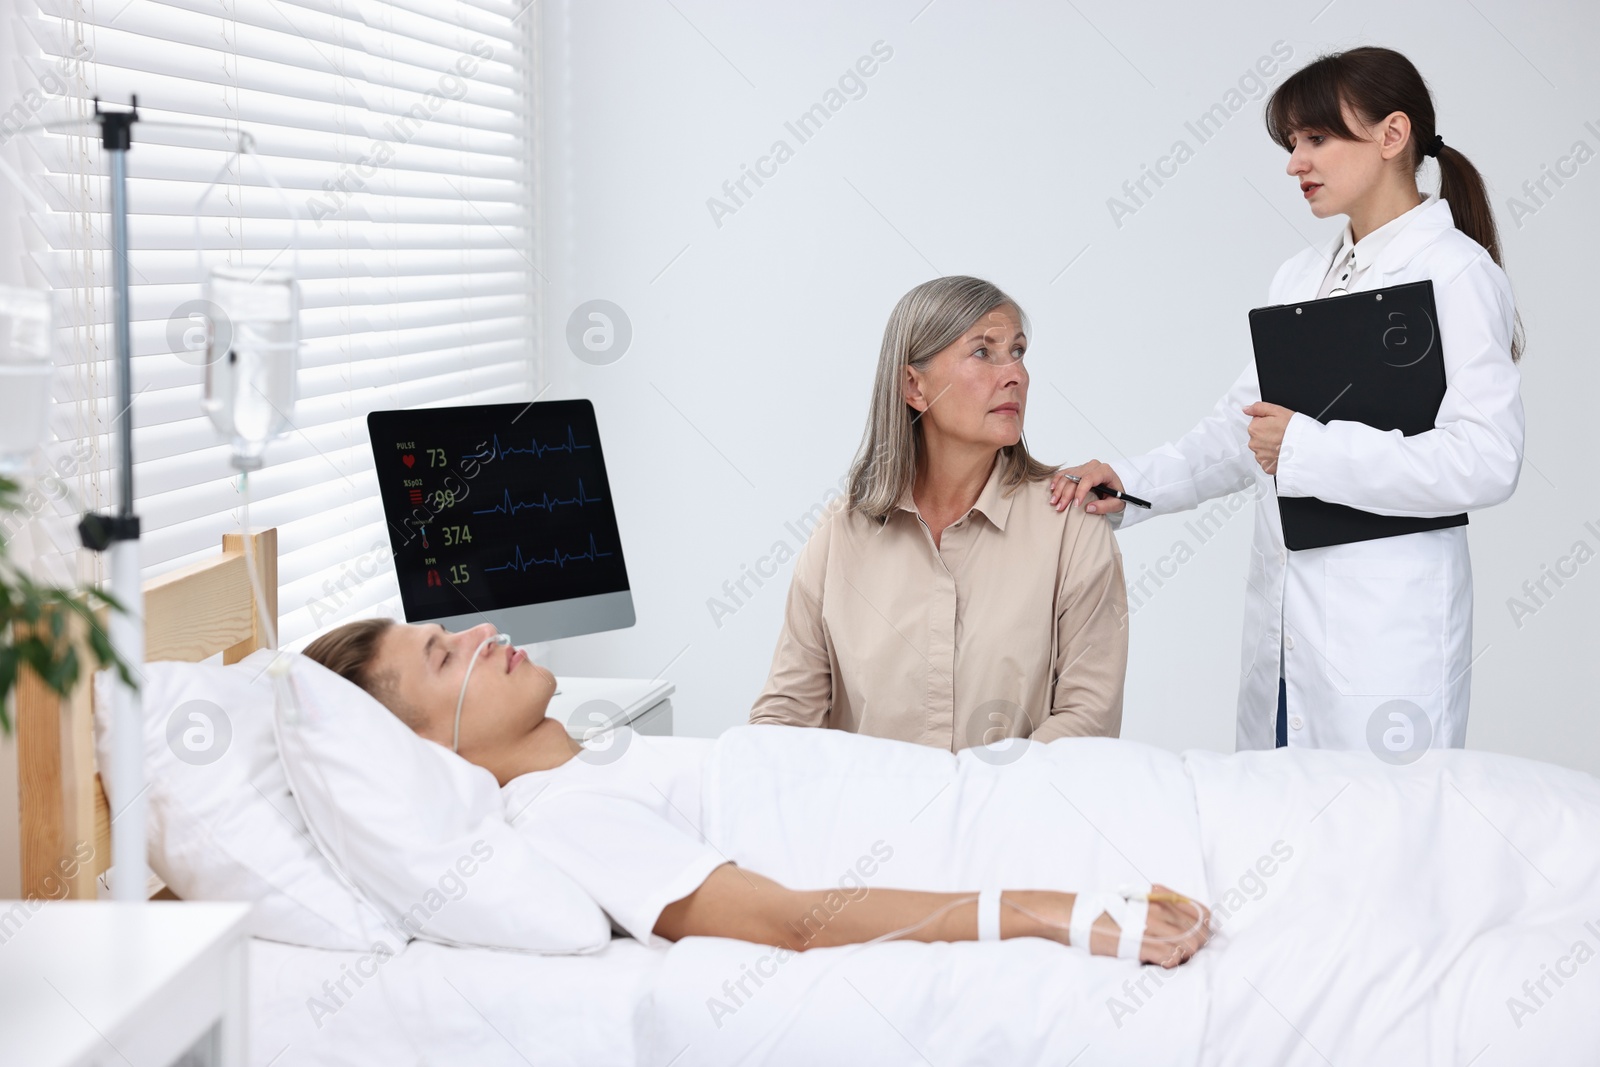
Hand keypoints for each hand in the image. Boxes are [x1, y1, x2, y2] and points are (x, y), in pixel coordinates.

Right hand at [1048, 460, 1124, 514]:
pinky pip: (1064, 472)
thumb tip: (1088, 508)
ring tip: (1054, 501)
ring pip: (1067, 475)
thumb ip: (1104, 507)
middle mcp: (1093, 466)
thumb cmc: (1118, 494)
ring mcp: (1084, 467)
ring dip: (1059, 488)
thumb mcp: (1117, 503)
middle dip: (1066, 493)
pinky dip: (1057, 480)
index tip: (1075, 505)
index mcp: (1104, 471)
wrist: (1117, 485)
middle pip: (1075, 478)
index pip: (1088, 479)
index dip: (1080, 492)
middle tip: (1060, 507)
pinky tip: (1052, 489)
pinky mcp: (1077, 470)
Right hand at [1080, 884, 1212, 966]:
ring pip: (1190, 946)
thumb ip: (1157, 908)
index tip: (1197, 937)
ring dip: (1184, 957)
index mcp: (1159, 897)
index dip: (1204, 927)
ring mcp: (1151, 925)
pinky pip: (1172, 957)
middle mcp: (1159, 909)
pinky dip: (1171, 963)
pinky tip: (1158, 962)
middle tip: (1180, 953)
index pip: (1201, 912)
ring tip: (1167, 958)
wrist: (1074, 916)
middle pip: (1199, 933)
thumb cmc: (1101, 912)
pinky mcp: (1141, 943)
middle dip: (1196, 946)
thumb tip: (1179, 925)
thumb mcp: (1133, 902)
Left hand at [1242, 402, 1294, 474]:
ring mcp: (1259, 456)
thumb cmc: (1293, 429)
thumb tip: (1246, 409)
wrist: (1304, 448)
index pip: (1257, 423)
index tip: (1277, 425)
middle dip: (1268, 435)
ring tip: (1283, 444)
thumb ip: (1258, 408)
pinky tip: (1282, 453)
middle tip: (1281, 434)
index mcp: (1254, 428)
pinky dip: (1273, 458)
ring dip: (1270, 447)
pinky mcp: (1266, 466)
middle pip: (1258, 437)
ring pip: (1262, 449)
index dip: (1268, 423)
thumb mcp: (1277, 411)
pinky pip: (1267, 461)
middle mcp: (1253, 443)